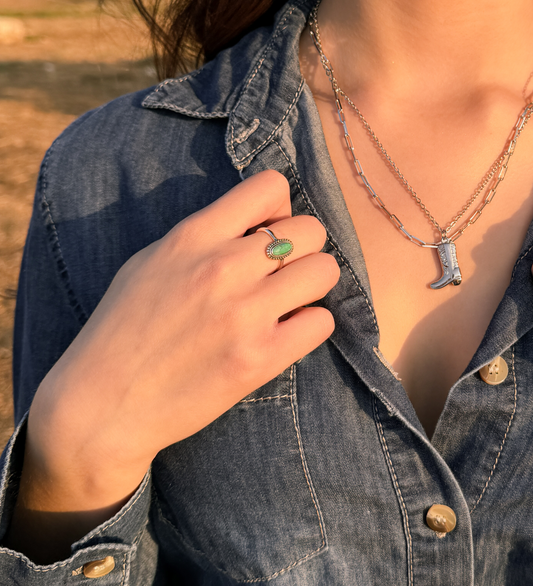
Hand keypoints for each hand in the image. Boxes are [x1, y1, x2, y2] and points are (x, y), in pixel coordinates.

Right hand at [24, 170, 338, 515]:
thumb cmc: (122, 329)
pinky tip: (285, 333)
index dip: (280, 208)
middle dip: (302, 249)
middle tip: (280, 274)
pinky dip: (309, 325)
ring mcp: (245, 314)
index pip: (270, 187)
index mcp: (194, 236)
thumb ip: (204, 238)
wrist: (104, 403)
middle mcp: (223, 267)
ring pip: (325, 272)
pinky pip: (321, 323)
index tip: (268, 231)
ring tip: (286, 303)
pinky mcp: (260, 360)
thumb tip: (258, 230)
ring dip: (310, 286)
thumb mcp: (151, 262)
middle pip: (311, 231)